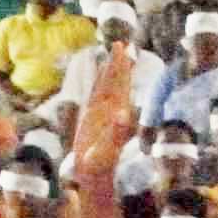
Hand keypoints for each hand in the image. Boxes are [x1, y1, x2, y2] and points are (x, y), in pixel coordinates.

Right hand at [68, 44, 139, 202]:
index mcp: (118, 112)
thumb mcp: (109, 148)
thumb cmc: (101, 164)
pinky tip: (101, 73)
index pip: (121, 84)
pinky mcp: (92, 116)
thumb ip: (117, 132)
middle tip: (121, 42)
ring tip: (114, 52)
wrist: (93, 174)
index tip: (124, 49)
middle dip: (119, 62)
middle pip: (116, 80)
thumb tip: (124, 115)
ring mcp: (103, 112)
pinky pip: (96, 93)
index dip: (122, 66)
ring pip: (107, 84)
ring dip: (111, 69)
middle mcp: (113, 109)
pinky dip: (98, 81)